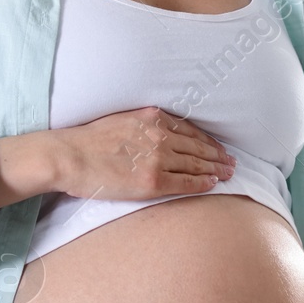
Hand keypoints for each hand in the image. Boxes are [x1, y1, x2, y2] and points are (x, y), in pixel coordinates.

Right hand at [53, 106, 234, 200]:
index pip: (190, 129)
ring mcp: (157, 159)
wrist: (70, 156)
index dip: (208, 140)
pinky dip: (201, 183)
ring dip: (215, 169)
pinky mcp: (151, 182)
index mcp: (152, 118)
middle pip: (198, 147)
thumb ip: (144, 123)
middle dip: (218, 155)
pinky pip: (184, 182)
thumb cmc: (89, 140)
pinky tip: (212, 184)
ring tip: (228, 174)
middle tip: (232, 163)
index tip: (219, 147)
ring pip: (195, 164)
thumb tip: (160, 131)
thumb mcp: (122, 119)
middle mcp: (159, 136)